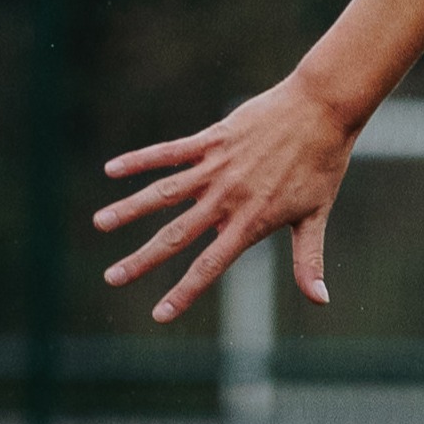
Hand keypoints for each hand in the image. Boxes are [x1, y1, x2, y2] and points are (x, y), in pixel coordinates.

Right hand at [92, 73, 359, 322]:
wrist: (323, 109)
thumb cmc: (323, 164)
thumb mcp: (316, 215)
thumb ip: (308, 259)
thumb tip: (320, 300)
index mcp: (251, 221)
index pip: (211, 265)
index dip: (185, 292)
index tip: (159, 315)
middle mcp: (228, 197)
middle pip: (177, 234)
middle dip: (143, 259)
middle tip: (111, 278)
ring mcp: (218, 167)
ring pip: (164, 192)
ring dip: (130, 208)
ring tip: (100, 222)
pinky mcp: (213, 139)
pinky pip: (170, 152)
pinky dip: (140, 160)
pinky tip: (111, 170)